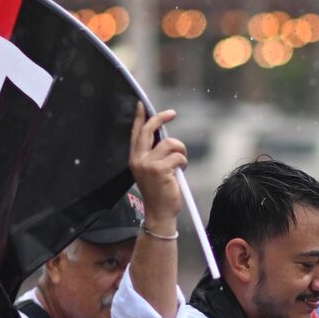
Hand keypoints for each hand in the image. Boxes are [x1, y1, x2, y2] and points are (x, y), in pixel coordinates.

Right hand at [128, 103, 183, 230]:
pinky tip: (181, 171)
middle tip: (172, 113)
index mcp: (134, 159)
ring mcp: (148, 164)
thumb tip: (165, 136)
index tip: (142, 104)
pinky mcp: (160, 170)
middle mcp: (138, 160)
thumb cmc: (159, 192)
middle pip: (148, 130)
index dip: (139, 117)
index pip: (136, 133)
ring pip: (170, 143)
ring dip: (181, 150)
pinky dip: (183, 162)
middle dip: (160, 118)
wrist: (159, 213)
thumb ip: (154, 154)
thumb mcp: (152, 170)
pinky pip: (178, 156)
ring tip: (181, 163)